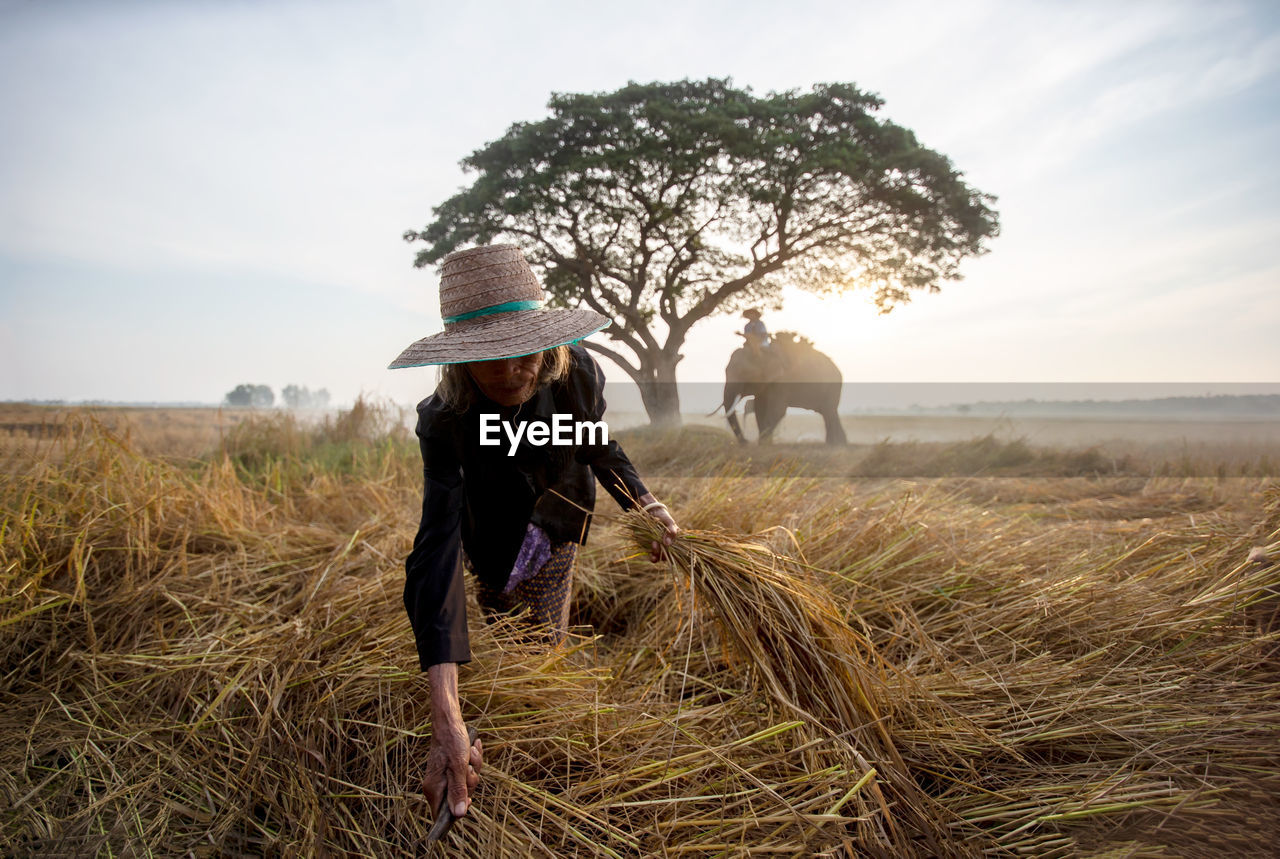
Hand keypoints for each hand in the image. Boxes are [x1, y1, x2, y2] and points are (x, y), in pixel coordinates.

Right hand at [423, 664, 483, 819]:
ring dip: (474, 766)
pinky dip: (473, 760)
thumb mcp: (458, 768)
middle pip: (460, 798)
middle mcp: (438, 785)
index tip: (469, 798)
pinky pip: (468, 771)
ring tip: (470, 752)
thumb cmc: (452, 742)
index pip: (443, 815)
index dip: (458, 811)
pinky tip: (472, 747)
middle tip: (468, 766)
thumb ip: (458, 792)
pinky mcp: (452, 767)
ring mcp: (445, 776)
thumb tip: (459, 814)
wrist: (449, 720)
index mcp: (434, 789)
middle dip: (470, 781)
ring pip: (467, 782)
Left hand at [639, 494, 678, 562]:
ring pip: (662, 556)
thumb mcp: (668, 521)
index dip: (676, 552)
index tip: (668, 546)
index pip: (679, 549)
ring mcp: (661, 547)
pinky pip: (654, 556)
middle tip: (657, 543)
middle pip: (669, 554)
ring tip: (653, 544)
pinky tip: (652, 556)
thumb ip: (671, 530)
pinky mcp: (652, 548)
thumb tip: (668, 543)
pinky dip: (653, 558)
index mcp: (676, 539)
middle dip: (664, 553)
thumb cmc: (662, 516)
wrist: (650, 513)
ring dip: (658, 555)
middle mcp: (669, 545)